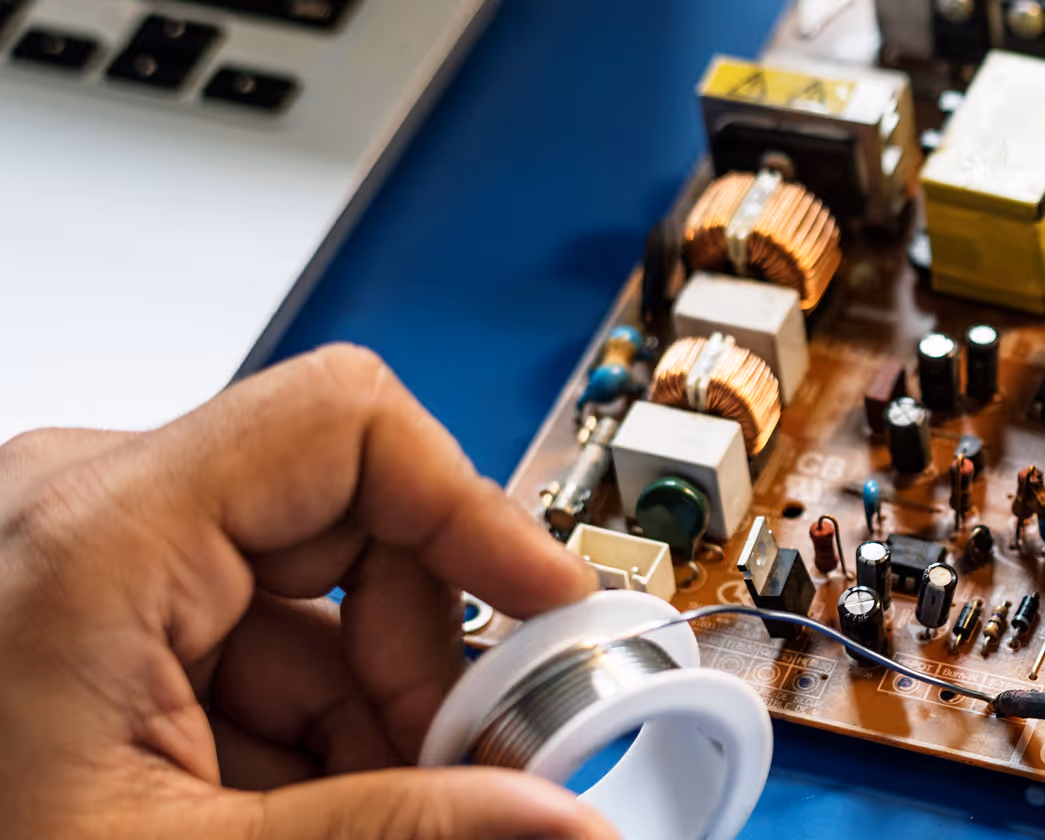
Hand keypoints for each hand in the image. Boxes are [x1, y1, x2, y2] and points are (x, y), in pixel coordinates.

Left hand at [0, 346, 613, 838]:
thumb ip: (398, 832)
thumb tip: (560, 821)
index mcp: (88, 538)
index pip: (348, 425)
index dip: (477, 513)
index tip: (551, 618)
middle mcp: (83, 514)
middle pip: (351, 521)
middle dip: (424, 663)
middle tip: (469, 779)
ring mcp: (85, 564)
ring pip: (316, 598)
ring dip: (371, 716)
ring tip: (363, 820)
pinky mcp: (91, 621)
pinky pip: (257, 643)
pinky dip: (304, 733)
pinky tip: (293, 817)